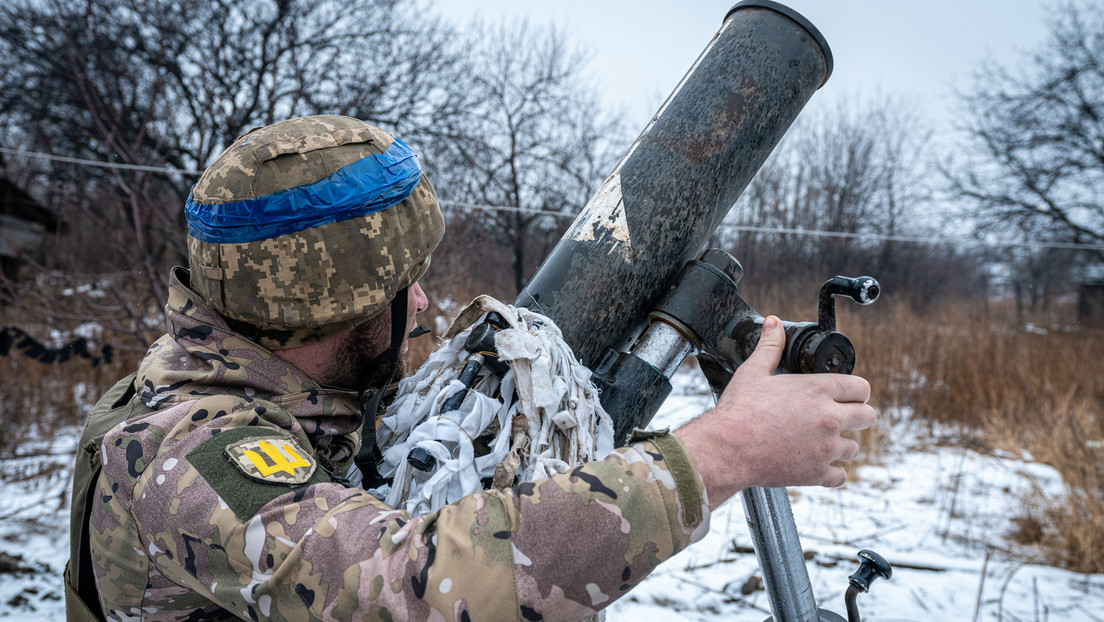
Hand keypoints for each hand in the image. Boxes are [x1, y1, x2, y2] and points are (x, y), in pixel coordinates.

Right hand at [674, 315, 875, 508]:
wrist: (726, 449)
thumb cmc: (738, 410)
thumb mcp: (753, 372)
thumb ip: (770, 347)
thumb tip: (773, 323)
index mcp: (817, 390)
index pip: (861, 388)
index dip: (855, 391)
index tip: (846, 396)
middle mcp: (828, 418)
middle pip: (868, 416)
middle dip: (856, 416)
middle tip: (838, 418)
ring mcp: (825, 448)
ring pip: (854, 447)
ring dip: (842, 444)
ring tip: (821, 442)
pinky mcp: (816, 473)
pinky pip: (840, 476)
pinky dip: (831, 473)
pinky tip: (817, 464)